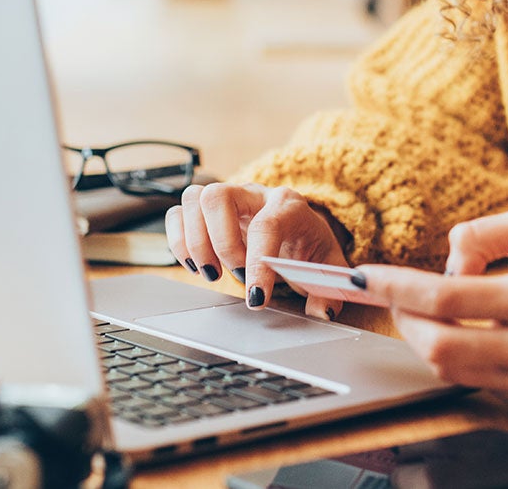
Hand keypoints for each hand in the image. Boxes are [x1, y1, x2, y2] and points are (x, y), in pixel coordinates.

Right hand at [165, 183, 347, 319]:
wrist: (297, 230)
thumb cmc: (309, 247)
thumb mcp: (327, 269)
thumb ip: (329, 292)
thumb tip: (320, 312)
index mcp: (288, 205)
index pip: (267, 225)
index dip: (258, 263)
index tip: (256, 297)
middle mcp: (254, 194)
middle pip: (219, 197)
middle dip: (221, 244)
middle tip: (233, 276)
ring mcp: (227, 198)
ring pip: (195, 199)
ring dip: (196, 243)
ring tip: (214, 273)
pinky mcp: (205, 211)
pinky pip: (178, 213)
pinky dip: (179, 242)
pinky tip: (197, 265)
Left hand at [355, 207, 507, 410]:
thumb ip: (484, 231)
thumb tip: (446, 263)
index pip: (447, 297)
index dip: (398, 287)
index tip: (366, 277)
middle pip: (439, 345)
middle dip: (402, 320)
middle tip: (394, 299)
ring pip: (449, 371)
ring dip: (423, 340)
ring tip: (426, 314)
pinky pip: (473, 384)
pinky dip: (456, 359)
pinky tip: (463, 337)